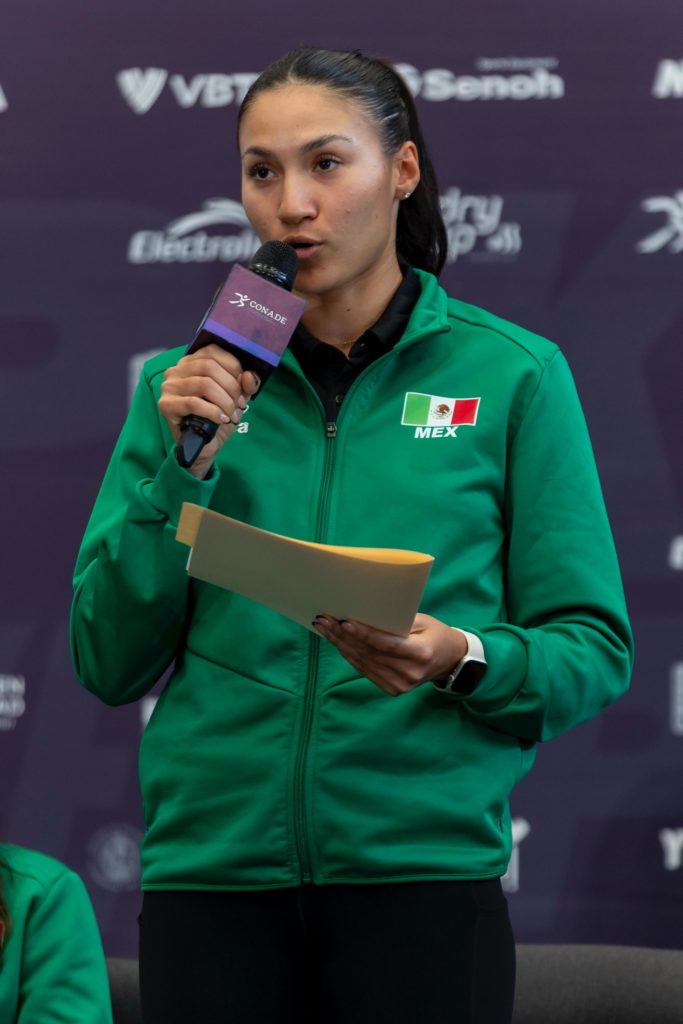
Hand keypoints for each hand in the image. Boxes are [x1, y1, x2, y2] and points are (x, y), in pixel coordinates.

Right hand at [158, 344, 259, 477]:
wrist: (204, 447)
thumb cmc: (217, 418)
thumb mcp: (236, 398)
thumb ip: (246, 385)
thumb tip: (249, 375)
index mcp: (192, 362)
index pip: (214, 351)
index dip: (234, 367)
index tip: (243, 388)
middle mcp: (177, 370)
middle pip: (209, 366)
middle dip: (231, 387)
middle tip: (239, 405)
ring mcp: (169, 387)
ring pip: (204, 384)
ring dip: (224, 401)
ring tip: (231, 415)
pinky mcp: (166, 405)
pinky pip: (193, 403)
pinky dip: (213, 412)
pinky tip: (221, 419)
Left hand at [313, 613, 467, 696]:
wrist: (448, 660)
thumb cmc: (435, 633)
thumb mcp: (422, 621)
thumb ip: (396, 620)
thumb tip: (363, 612)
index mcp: (420, 653)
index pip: (386, 644)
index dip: (363, 633)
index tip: (343, 621)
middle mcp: (409, 673)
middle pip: (369, 653)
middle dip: (343, 636)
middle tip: (324, 620)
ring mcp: (399, 684)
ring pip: (362, 662)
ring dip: (340, 644)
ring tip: (324, 628)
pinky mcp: (391, 689)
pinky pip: (364, 670)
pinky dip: (348, 655)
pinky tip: (336, 642)